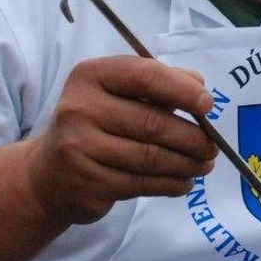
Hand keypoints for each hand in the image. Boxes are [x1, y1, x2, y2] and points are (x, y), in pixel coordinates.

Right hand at [26, 56, 218, 225]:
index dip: (182, 90)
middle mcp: (79, 109)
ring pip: (150, 158)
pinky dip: (170, 184)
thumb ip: (157, 83)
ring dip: (186, 164)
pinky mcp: (86, 184)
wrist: (47, 174)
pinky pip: (141, 184)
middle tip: (213, 146)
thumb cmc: (94, 124)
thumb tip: (198, 86)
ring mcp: (79, 148)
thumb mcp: (116, 93)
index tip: (208, 105)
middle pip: (152, 123)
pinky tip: (184, 182)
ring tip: (204, 164)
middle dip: (192, 137)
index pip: (144, 76)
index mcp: (90, 76)